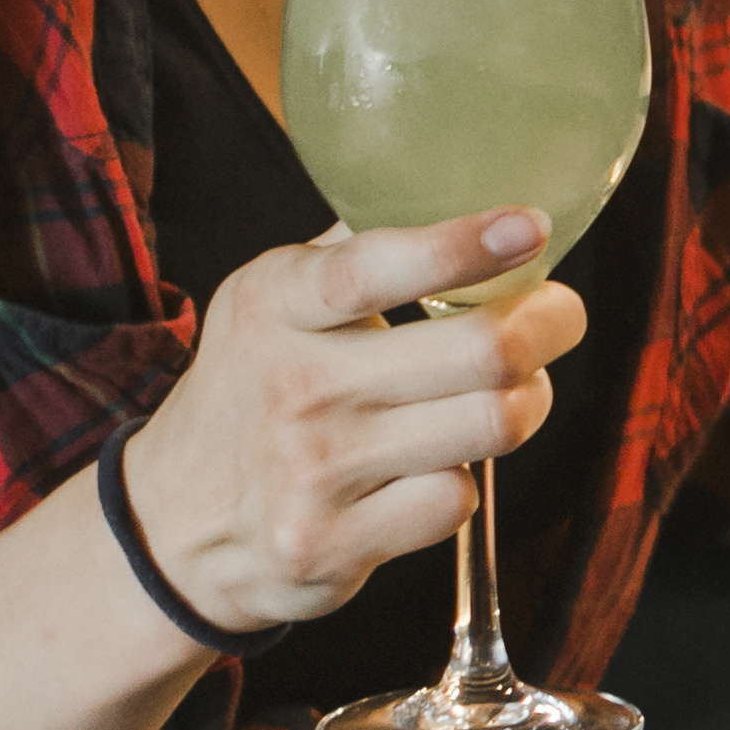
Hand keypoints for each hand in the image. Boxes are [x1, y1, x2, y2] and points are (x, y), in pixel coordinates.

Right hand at [117, 214, 585, 629]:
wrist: (170, 524)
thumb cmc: (252, 390)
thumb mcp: (271, 304)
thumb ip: (351, 251)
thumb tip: (450, 185)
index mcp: (275, 305)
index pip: (373, 269)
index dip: (460, 246)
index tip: (529, 226)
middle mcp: (293, 386)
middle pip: (482, 351)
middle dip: (550, 324)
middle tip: (559, 314)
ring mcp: (314, 471)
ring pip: (493, 424)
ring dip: (525, 402)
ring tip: (511, 390)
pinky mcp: (335, 545)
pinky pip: (458, 499)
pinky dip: (463, 481)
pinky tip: (432, 467)